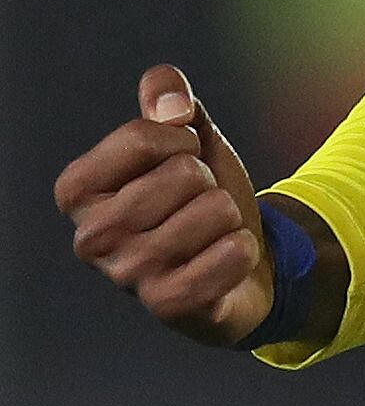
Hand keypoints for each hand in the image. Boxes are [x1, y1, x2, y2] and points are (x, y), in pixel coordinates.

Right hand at [54, 66, 272, 345]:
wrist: (239, 263)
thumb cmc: (200, 198)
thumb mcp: (188, 138)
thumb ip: (168, 99)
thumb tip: (170, 102)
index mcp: (78, 191)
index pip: (141, 137)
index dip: (182, 140)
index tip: (184, 160)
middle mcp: (91, 237)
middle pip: (183, 174)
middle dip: (209, 183)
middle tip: (197, 207)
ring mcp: (128, 276)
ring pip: (214, 211)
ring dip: (229, 216)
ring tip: (210, 234)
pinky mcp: (169, 306)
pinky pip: (230, 255)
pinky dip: (245, 249)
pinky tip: (228, 258)